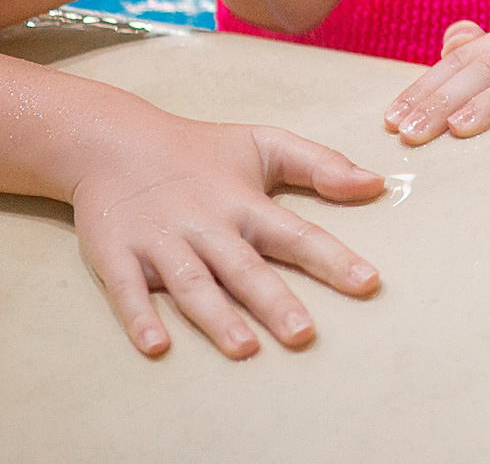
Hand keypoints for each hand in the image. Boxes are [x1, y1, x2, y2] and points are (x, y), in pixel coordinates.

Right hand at [70, 113, 382, 359]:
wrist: (112, 140)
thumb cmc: (200, 149)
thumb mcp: (265, 144)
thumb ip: (321, 164)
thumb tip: (376, 183)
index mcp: (245, 203)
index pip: (297, 234)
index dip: (333, 259)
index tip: (368, 283)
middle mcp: (207, 226)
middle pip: (245, 268)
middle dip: (274, 301)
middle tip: (303, 335)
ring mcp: (160, 241)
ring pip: (192, 284)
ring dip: (216, 316)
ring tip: (243, 348)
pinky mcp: (117, 254)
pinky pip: (127, 290)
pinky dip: (140, 317)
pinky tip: (156, 346)